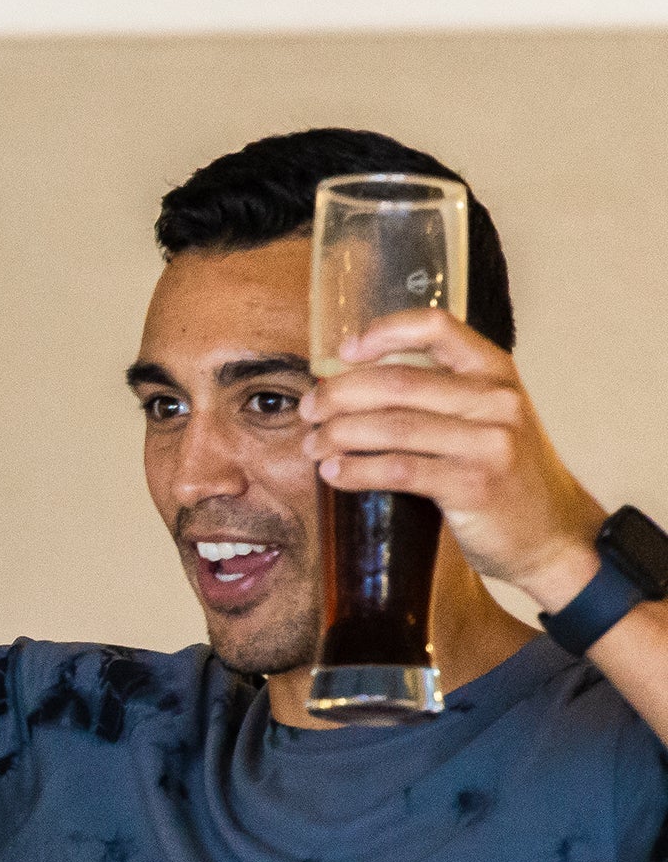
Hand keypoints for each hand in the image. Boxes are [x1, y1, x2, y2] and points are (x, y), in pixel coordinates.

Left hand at [302, 307, 605, 611]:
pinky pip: (397, 470)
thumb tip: (354, 385)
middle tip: (308, 411)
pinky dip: (355, 470)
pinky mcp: (474, 485)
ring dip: (337, 435)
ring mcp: (489, 442)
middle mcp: (496, 399)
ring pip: (391, 426)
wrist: (553, 534)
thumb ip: (441, 395)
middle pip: (396, 382)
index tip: (341, 352)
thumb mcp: (488, 417)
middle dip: (337, 395)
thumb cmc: (505, 473)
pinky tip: (333, 473)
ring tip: (312, 446)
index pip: (437, 327)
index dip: (383, 332)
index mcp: (495, 371)